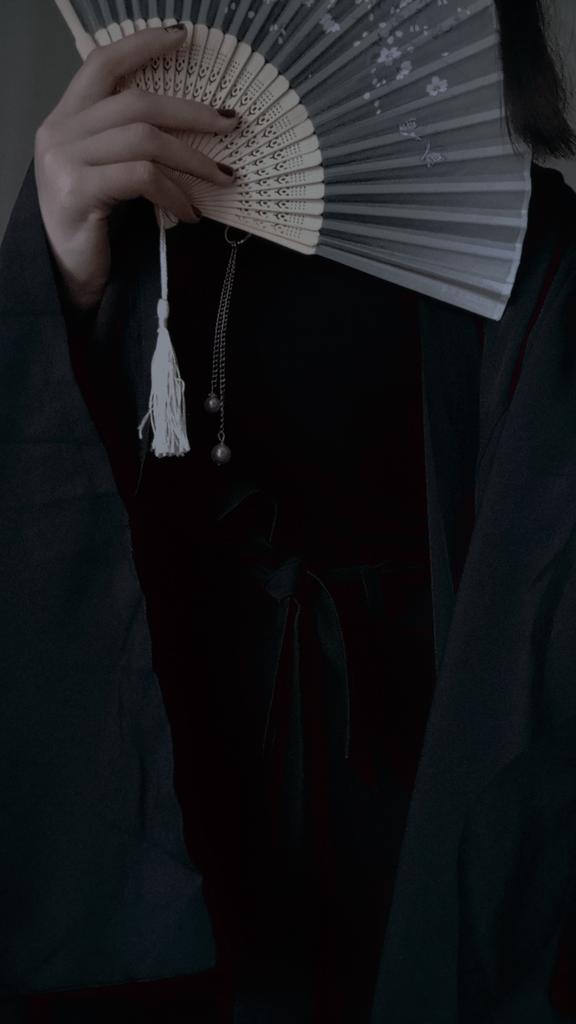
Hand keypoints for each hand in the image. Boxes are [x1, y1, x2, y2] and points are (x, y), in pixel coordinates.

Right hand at [35, 26, 238, 311]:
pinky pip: (142, 177)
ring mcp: (65, 161)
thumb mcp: (108, 176)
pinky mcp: (78, 192)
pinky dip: (175, 193)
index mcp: (67, 119)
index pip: (102, 63)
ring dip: (193, 160)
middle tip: (231, 124)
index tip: (183, 36)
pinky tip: (190, 214)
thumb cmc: (94, 229)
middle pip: (136, 102)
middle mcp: (60, 132)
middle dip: (192, 112)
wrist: (67, 278)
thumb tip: (193, 129)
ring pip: (145, 139)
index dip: (142, 45)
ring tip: (222, 179)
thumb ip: (129, 145)